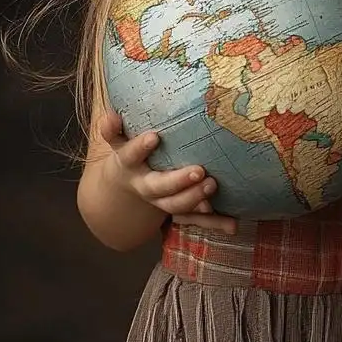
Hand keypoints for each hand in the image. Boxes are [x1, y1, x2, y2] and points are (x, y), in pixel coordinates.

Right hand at [90, 107, 234, 235]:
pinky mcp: (179, 210)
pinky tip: (233, 225)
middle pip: (158, 187)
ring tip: (212, 185)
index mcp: (129, 166)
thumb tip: (108, 116)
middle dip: (178, 181)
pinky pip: (196, 218)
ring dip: (193, 198)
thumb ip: (114, 131)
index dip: (140, 148)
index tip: (154, 137)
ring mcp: (161, 201)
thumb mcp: (119, 142)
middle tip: (199, 170)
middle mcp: (145, 187)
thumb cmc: (130, 156)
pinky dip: (214, 222)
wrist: (124, 192)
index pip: (131, 156)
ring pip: (175, 206)